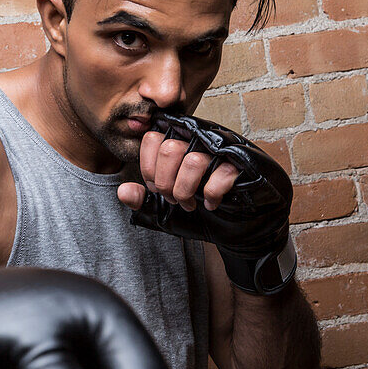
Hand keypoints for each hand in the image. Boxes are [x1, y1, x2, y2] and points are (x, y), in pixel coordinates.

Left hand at [119, 112, 294, 294]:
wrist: (239, 230)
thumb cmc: (204, 215)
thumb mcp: (166, 212)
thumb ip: (144, 201)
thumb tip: (123, 192)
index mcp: (180, 142)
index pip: (152, 139)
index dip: (149, 169)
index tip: (156, 189)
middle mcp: (201, 138)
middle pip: (170, 148)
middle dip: (166, 183)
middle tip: (175, 200)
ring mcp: (224, 149)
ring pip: (193, 160)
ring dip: (188, 191)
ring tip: (192, 204)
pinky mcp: (244, 164)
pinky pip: (221, 173)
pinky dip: (212, 194)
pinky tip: (213, 203)